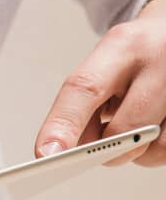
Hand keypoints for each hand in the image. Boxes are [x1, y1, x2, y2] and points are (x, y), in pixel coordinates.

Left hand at [35, 0, 165, 166]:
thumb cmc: (134, 59)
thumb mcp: (104, 68)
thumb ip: (81, 106)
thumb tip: (66, 152)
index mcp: (124, 44)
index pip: (85, 87)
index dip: (62, 125)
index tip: (46, 154)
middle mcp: (161, 58)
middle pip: (123, 128)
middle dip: (105, 148)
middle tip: (101, 139)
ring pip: (154, 146)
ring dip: (135, 151)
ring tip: (135, 125)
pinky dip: (155, 149)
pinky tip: (154, 126)